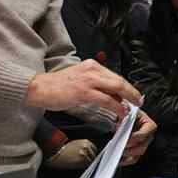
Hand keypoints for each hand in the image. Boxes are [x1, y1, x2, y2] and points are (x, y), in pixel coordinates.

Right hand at [26, 59, 142, 119]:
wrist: (38, 88)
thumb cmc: (57, 85)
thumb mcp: (79, 78)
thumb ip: (95, 83)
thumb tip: (112, 95)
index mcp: (91, 65)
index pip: (114, 75)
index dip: (126, 86)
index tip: (133, 93)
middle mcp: (92, 69)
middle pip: (119, 80)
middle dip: (132, 92)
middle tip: (139, 100)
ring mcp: (89, 81)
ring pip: (117, 88)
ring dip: (128, 99)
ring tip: (132, 108)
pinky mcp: (84, 93)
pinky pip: (107, 100)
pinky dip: (117, 107)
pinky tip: (121, 112)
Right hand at [46, 139, 96, 169]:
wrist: (56, 153)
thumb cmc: (64, 149)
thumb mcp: (76, 143)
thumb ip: (85, 147)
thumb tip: (91, 152)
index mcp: (86, 142)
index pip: (95, 149)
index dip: (92, 154)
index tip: (90, 157)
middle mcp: (86, 147)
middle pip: (94, 156)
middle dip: (90, 159)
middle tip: (84, 162)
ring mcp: (84, 154)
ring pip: (91, 162)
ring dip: (87, 164)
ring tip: (80, 164)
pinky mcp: (81, 161)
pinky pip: (86, 166)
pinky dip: (83, 167)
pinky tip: (78, 166)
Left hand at [120, 111, 156, 165]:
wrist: (127, 117)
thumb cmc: (130, 113)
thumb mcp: (128, 110)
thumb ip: (124, 112)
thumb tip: (122, 114)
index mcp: (150, 126)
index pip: (143, 135)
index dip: (133, 138)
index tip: (124, 139)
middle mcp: (149, 137)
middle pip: (141, 148)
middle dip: (129, 149)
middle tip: (119, 148)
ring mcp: (143, 145)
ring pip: (137, 155)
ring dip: (127, 156)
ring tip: (117, 154)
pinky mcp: (137, 151)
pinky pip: (133, 159)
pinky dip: (125, 161)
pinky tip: (118, 160)